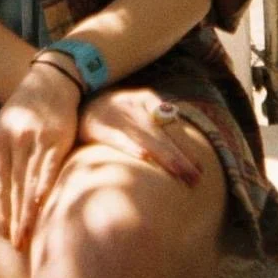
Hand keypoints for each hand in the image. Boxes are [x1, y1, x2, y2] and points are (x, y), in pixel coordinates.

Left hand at [0, 58, 81, 250]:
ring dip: (28, 211)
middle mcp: (15, 138)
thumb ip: (4, 157)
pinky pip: (49, 168)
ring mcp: (36, 138)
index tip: (5, 232)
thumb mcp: (6, 127)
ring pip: (30, 182)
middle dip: (15, 218)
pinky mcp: (56, 138)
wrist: (50, 80)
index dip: (2, 208)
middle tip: (16, 244)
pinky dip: (44, 188)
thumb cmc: (26, 109)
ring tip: (28, 236)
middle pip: (14, 186)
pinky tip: (41, 206)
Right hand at [78, 87, 201, 187]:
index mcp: (145, 99)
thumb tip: (184, 146)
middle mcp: (133, 106)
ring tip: (181, 173)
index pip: (171, 125)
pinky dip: (131, 146)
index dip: (186, 146)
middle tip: (196, 179)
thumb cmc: (114, 111)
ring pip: (146, 138)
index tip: (201, 168)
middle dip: (181, 158)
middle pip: (162, 135)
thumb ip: (156, 121)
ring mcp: (116, 115)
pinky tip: (144, 157)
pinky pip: (118, 138)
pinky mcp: (99, 126)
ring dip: (165, 157)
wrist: (77, 101)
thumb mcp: (136, 108)